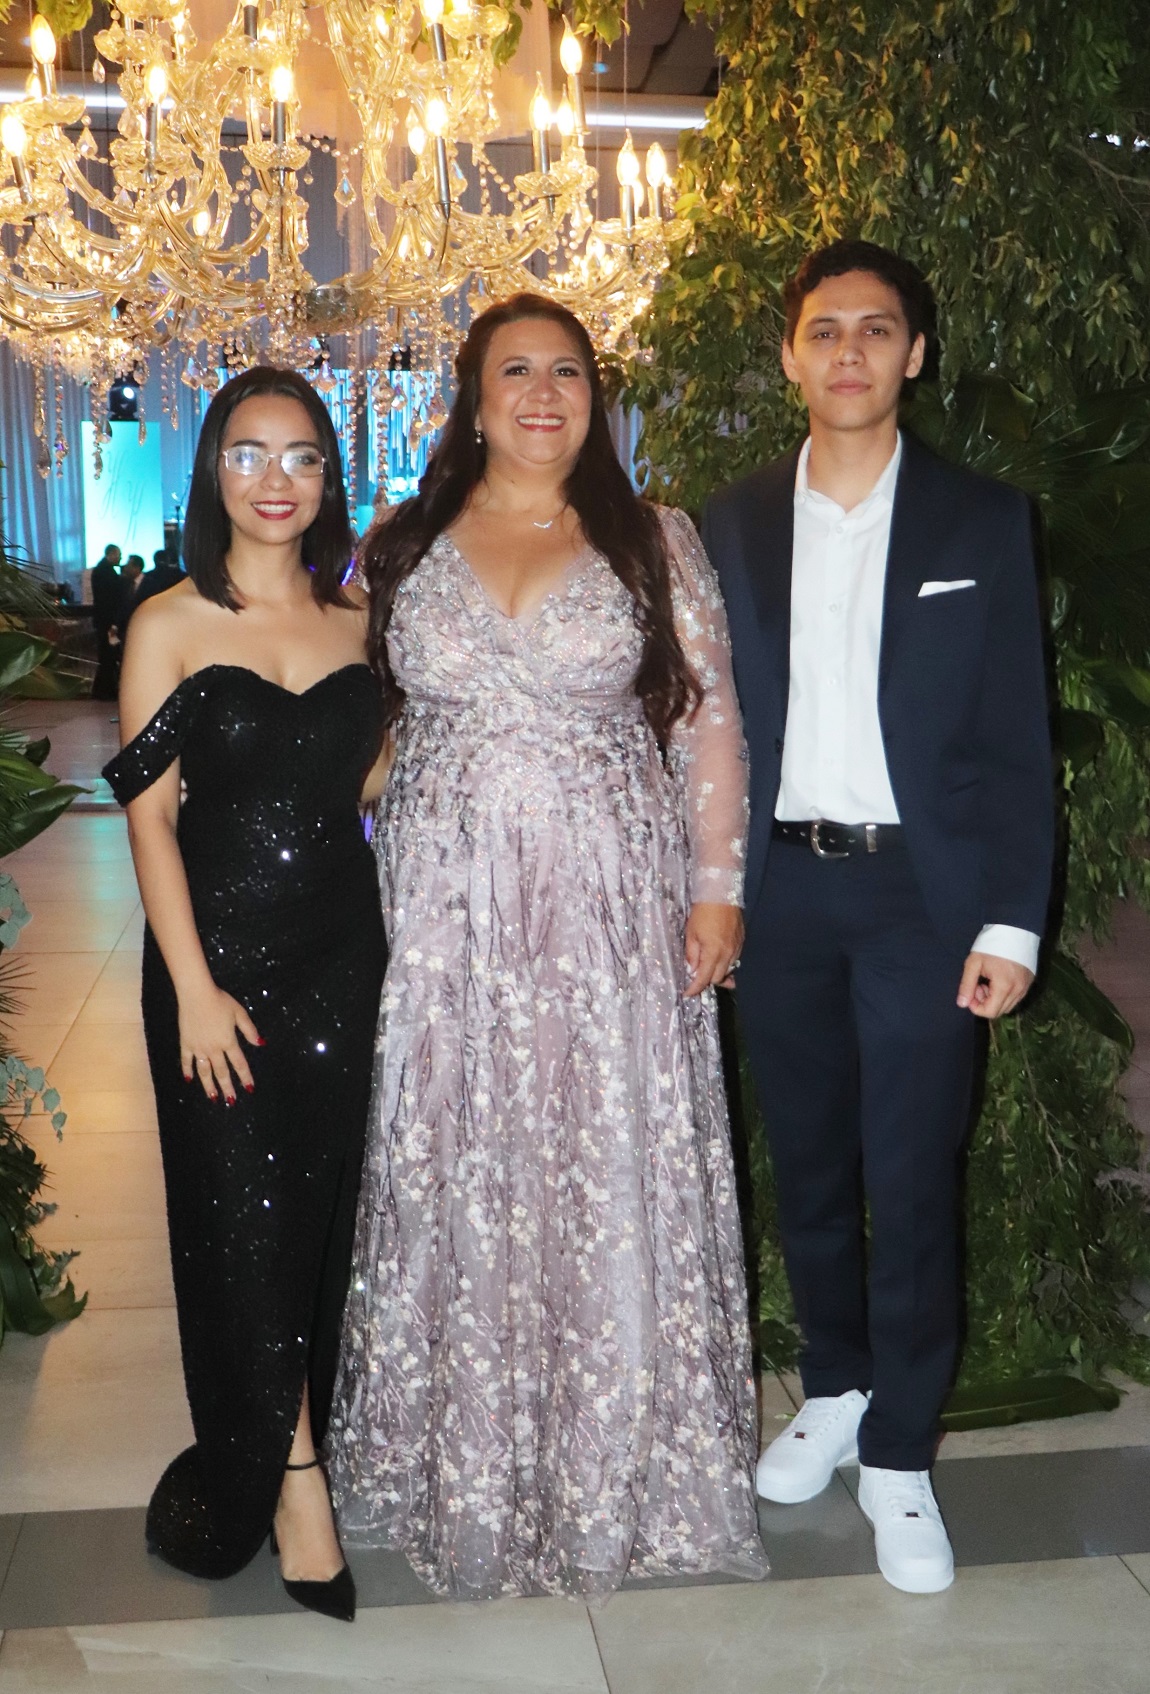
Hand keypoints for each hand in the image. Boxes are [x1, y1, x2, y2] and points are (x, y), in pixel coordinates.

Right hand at [178, 982, 261, 1101]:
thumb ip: (249, 1030)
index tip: (249, 1088)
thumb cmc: (220, 1001)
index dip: (245, 1076)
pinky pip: (186, 1060)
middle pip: (222, 1072)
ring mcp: (198, 1047)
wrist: (196, 994)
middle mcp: (214, 1048)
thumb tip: (260, 1043)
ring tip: (213, 1097)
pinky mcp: (186, 1043)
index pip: (239, 1063)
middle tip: (231, 1101)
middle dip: (227, 1087)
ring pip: (204, 1071)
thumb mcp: (239, 1013)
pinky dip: (187, 1070)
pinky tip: (189, 1079)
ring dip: (209, 1085)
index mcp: (228, 1041)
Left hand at [684, 902, 743, 996]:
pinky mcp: (741, 942)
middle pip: (718, 978)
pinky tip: (719, 961)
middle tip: (695, 980)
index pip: (704, 979)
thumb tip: (691, 971)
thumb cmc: (702, 912)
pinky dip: (726, 964)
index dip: (695, 988)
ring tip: (707, 972)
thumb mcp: (691, 934)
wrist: (721, 893)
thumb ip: (692, 955)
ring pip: (728, 970)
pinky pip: (734, 960)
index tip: (687, 993)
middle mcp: (728, 954)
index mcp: (714, 952)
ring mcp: (737, 948)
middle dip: (706, 982)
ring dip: (717, 973)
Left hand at [956, 952, 1033, 1018]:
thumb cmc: (991, 945)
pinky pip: (1015, 998)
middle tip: (978, 984)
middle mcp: (1018, 990)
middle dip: (984, 1002)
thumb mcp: (973, 963)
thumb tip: (961, 1004)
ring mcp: (1025, 987)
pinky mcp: (1029, 983)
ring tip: (987, 981)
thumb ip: (966, 985)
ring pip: (1008, 1006)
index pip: (990, 1012)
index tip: (970, 991)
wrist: (1014, 929)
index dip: (976, 1006)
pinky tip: (998, 979)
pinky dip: (1004, 994)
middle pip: (999, 1011)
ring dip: (994, 999)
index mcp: (1004, 986)